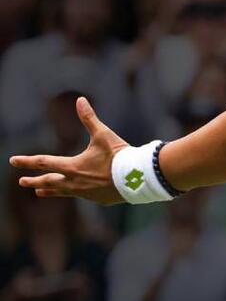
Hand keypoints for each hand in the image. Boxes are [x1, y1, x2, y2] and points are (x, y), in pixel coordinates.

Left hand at [9, 97, 128, 203]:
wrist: (137, 178)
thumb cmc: (119, 155)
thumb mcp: (103, 134)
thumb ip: (89, 119)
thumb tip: (80, 100)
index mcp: (72, 166)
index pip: (43, 162)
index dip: (26, 161)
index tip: (12, 160)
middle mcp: (74, 182)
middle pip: (48, 182)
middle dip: (33, 180)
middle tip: (22, 181)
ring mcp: (85, 193)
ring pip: (61, 192)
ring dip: (49, 190)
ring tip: (39, 192)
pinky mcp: (98, 199)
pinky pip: (82, 195)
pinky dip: (75, 192)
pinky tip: (77, 191)